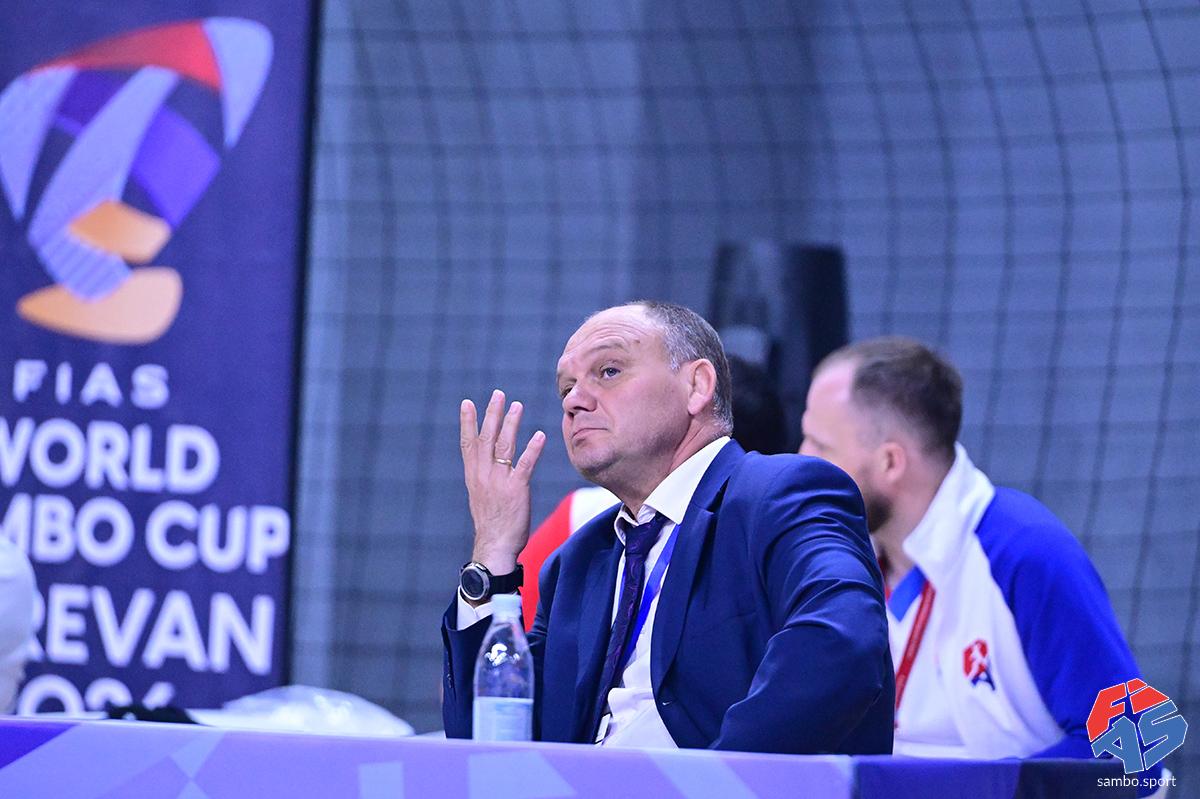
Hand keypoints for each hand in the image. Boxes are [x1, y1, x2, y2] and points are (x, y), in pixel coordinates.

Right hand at [459, 390, 546, 576]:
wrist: (494, 546)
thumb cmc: (491, 524)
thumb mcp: (481, 497)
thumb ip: (484, 478)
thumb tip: (489, 465)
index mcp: (474, 476)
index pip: (468, 443)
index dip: (467, 422)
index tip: (467, 403)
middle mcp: (484, 474)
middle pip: (486, 438)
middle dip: (492, 414)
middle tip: (498, 394)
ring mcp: (499, 481)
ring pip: (504, 445)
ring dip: (511, 423)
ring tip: (517, 405)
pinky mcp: (516, 489)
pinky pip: (525, 464)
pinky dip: (532, 448)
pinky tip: (539, 435)